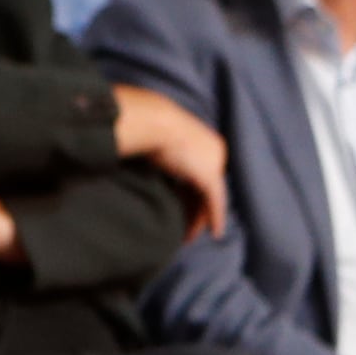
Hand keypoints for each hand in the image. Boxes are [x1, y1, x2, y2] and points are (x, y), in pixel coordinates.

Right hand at [110, 84, 232, 241]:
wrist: (151, 119)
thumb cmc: (144, 123)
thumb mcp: (152, 136)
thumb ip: (155, 149)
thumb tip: (139, 156)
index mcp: (201, 139)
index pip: (198, 170)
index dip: (189, 190)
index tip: (179, 206)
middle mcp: (213, 151)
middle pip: (206, 185)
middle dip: (196, 207)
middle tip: (184, 226)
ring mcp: (213, 163)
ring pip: (211, 196)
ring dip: (201, 217)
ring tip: (189, 235)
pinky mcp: (209, 176)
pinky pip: (215, 202)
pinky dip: (215, 218)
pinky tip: (214, 233)